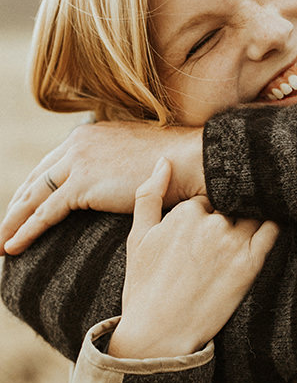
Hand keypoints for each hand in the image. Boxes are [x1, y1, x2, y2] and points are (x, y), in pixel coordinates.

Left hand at [1, 120, 204, 253]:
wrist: (192, 160)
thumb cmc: (178, 164)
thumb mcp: (141, 159)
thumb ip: (122, 168)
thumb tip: (123, 185)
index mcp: (90, 135)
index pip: (52, 166)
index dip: (33, 190)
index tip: (21, 209)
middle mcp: (78, 143)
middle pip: (36, 179)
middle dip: (15, 206)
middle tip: (1, 228)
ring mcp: (79, 161)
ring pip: (33, 196)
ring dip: (11, 221)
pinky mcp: (84, 183)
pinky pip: (45, 212)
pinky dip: (25, 230)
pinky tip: (12, 247)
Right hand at [108, 158, 276, 358]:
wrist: (160, 334)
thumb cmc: (144, 287)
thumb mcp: (137, 237)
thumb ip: (148, 195)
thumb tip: (163, 161)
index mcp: (185, 213)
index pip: (209, 196)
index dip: (210, 207)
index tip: (211, 218)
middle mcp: (211, 223)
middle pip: (232, 202)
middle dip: (233, 206)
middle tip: (236, 216)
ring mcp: (233, 243)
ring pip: (254, 211)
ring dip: (258, 208)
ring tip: (263, 209)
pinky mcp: (251, 265)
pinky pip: (272, 231)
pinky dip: (275, 220)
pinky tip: (278, 219)